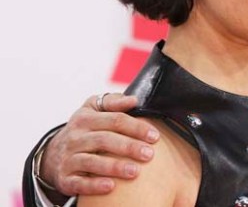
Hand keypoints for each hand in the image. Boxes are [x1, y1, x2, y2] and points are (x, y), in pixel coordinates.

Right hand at [40, 93, 159, 195]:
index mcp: (85, 118)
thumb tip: (134, 100)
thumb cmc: (84, 129)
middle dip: (129, 147)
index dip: (136, 127)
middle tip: (149, 154)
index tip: (155, 136)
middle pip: (105, 140)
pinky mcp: (64, 178)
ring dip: (115, 167)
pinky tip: (111, 187)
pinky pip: (79, 182)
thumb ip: (113, 102)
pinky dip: (94, 185)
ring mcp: (68, 158)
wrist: (53, 154)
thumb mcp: (93, 110)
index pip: (115, 120)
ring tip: (135, 171)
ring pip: (92, 161)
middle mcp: (75, 137)